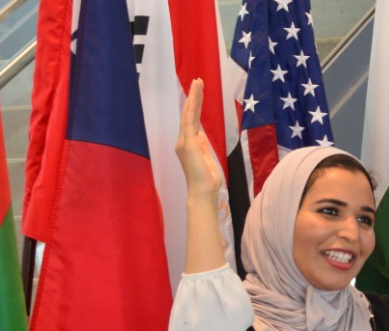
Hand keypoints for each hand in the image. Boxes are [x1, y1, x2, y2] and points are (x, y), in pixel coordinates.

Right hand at [176, 79, 223, 197]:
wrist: (203, 190)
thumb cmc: (206, 178)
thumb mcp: (206, 157)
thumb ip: (202, 145)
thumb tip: (200, 134)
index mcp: (187, 143)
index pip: (192, 120)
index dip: (195, 105)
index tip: (199, 93)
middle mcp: (182, 141)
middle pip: (188, 114)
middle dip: (193, 97)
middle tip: (198, 81)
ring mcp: (183, 141)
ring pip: (188, 114)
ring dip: (193, 98)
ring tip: (198, 83)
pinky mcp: (187, 144)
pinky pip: (189, 122)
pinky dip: (192, 109)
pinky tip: (194, 98)